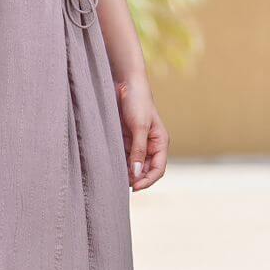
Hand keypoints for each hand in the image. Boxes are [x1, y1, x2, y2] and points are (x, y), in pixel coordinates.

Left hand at [116, 75, 168, 191]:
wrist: (125, 82)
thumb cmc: (137, 101)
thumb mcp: (139, 127)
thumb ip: (138, 151)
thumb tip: (136, 174)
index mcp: (160, 142)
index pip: (158, 169)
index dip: (148, 181)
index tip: (134, 187)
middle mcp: (149, 145)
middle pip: (145, 170)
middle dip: (136, 178)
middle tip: (121, 184)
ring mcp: (136, 142)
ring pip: (132, 165)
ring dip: (125, 172)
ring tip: (114, 177)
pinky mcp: (124, 138)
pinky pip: (122, 155)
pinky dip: (118, 162)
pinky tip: (109, 165)